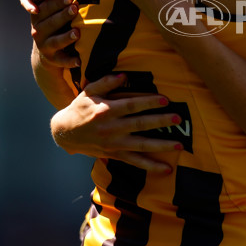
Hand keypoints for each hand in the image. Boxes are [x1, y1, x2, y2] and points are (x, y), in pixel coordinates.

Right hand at [30, 0, 80, 68]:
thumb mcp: (50, 14)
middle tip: (74, 9)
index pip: (46, 8)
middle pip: (51, 23)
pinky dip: (70, 61)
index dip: (57, 2)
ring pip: (56, 41)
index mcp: (38, 17)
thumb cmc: (53, 27)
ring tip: (77, 33)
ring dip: (67, 37)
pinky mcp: (52, 60)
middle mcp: (38, 32)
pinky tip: (79, 60)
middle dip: (63, 16)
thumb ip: (55, 1)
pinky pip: (62, 61)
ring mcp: (45, 46)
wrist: (45, 55)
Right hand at [50, 74, 183, 172]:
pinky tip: (167, 169)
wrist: (65, 133)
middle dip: (160, 122)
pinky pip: (136, 162)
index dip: (148, 102)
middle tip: (177, 119)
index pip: (131, 105)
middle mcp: (111, 129)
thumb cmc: (80, 108)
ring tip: (180, 145)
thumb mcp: (89, 91)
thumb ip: (106, 82)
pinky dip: (151, 166)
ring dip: (161, 146)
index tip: (165, 100)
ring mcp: (114, 144)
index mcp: (105, 111)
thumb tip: (124, 76)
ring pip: (141, 146)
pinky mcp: (115, 155)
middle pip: (139, 125)